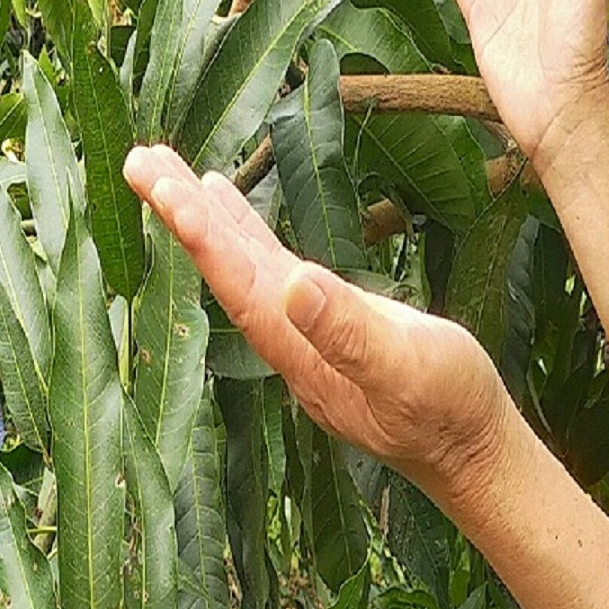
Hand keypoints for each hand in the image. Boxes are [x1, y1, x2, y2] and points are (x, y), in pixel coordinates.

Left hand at [125, 145, 514, 506]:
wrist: (471, 448)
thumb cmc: (449, 411)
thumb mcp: (407, 369)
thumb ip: (349, 334)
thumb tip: (295, 287)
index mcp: (301, 352)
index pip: (238, 286)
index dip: (202, 239)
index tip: (164, 192)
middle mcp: (288, 340)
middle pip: (224, 268)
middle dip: (182, 214)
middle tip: (138, 160)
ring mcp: (303, 331)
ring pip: (242, 262)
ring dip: (203, 216)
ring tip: (162, 168)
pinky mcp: (324, 321)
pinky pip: (269, 266)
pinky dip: (242, 232)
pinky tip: (222, 201)